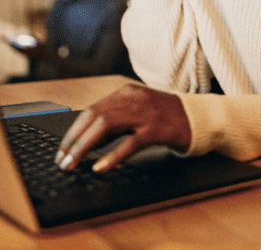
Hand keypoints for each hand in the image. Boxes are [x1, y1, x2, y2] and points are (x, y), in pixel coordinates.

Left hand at [54, 83, 191, 172]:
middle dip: (74, 140)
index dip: (73, 131)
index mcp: (126, 93)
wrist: (198, 117)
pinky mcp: (157, 129)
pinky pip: (130, 143)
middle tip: (62, 160)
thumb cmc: (166, 117)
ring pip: (106, 127)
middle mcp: (133, 99)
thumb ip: (115, 121)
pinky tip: (100, 167)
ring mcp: (145, 113)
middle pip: (94, 117)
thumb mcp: (137, 112)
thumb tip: (87, 139)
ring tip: (74, 163)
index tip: (62, 149)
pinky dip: (112, 156)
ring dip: (85, 147)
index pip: (91, 110)